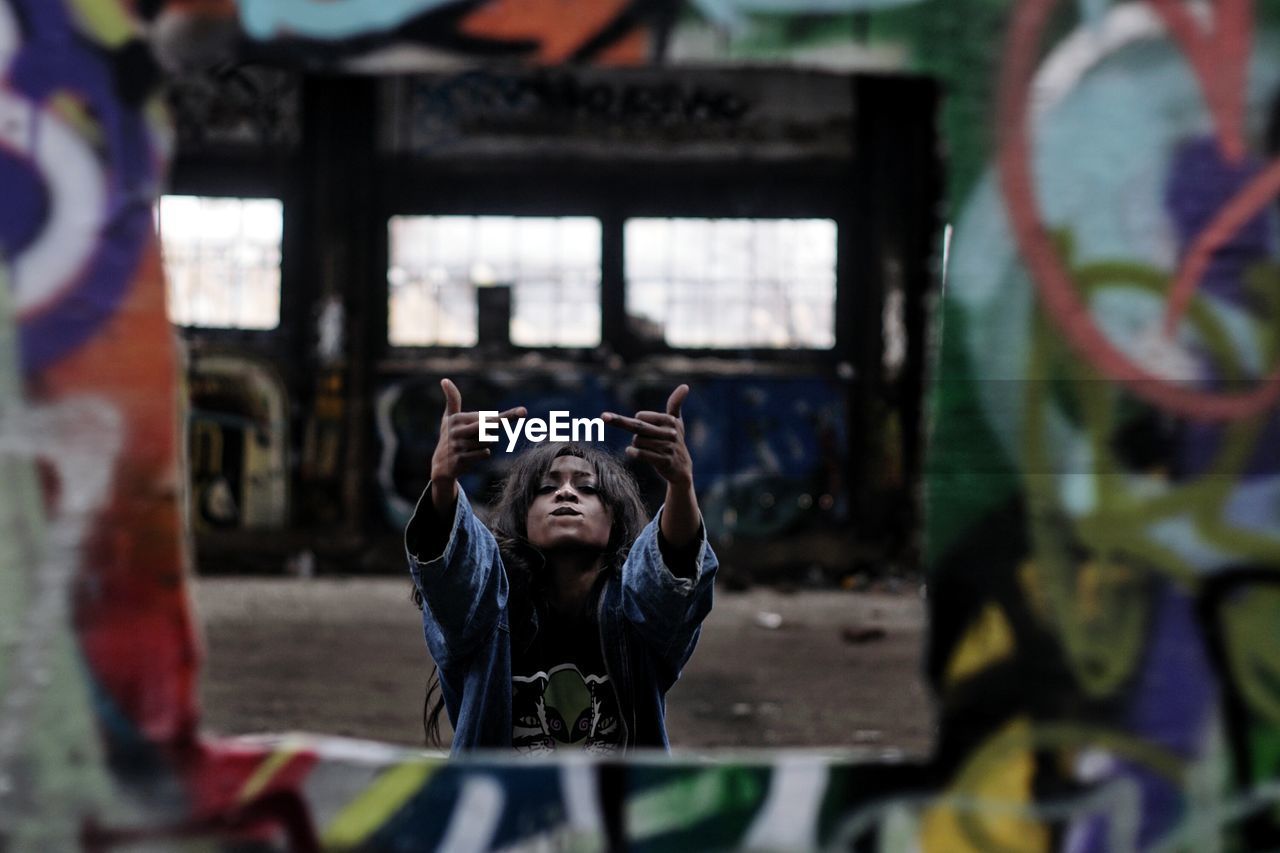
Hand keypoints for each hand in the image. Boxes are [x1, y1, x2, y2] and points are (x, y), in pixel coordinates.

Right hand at [430, 378, 524, 514]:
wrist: (441, 464)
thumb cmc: (449, 436)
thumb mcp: (449, 418)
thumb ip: (452, 399)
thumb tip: (444, 379)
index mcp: (457, 419)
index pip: (485, 416)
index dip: (503, 416)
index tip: (524, 411)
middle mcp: (457, 431)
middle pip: (488, 424)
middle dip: (505, 419)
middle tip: (523, 412)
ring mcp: (458, 446)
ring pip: (488, 441)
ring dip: (485, 443)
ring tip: (471, 446)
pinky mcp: (461, 459)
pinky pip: (485, 454)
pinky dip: (483, 454)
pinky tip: (471, 455)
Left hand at [603, 385, 693, 489]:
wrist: (681, 468)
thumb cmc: (674, 440)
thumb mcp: (676, 422)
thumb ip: (676, 403)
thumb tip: (685, 386)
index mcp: (670, 421)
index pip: (642, 417)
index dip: (638, 420)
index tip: (644, 425)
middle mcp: (670, 433)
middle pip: (638, 427)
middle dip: (620, 421)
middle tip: (603, 416)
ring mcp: (667, 448)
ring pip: (637, 441)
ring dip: (635, 445)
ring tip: (648, 448)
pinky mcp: (663, 461)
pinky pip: (641, 454)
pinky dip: (633, 452)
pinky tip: (630, 451)